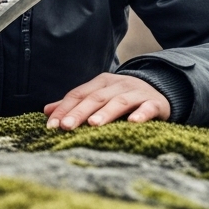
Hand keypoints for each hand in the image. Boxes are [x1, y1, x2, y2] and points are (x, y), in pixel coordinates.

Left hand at [43, 73, 169, 129]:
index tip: (51, 125)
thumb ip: (75, 104)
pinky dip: (141, 114)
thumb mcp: (99, 96)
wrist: (161, 89)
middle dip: (79, 112)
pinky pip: (148, 108)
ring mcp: (137, 93)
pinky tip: (133, 122)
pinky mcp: (155, 103)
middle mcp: (118, 85)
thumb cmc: (123, 97)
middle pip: (96, 98)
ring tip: (93, 124)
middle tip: (66, 126)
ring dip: (106, 113)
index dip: (64, 108)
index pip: (79, 94)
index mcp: (101, 82)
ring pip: (119, 102)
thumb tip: (47, 111)